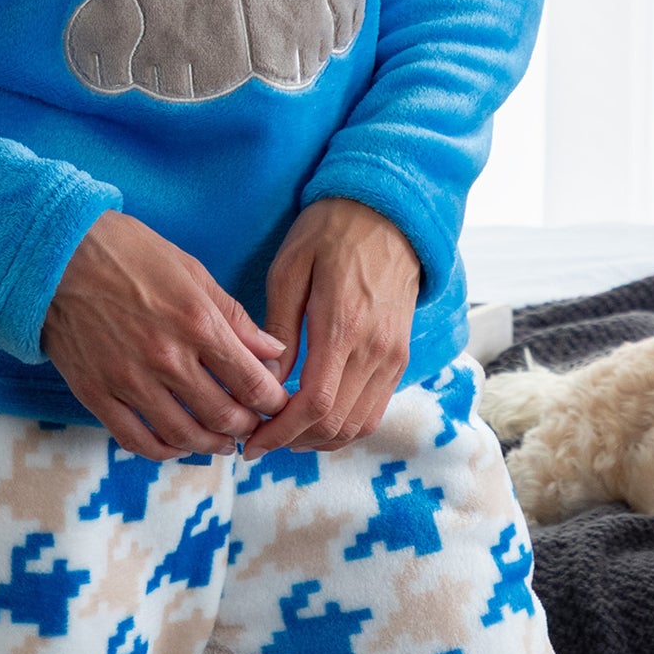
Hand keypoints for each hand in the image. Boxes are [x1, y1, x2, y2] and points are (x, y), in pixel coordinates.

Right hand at [41, 211, 289, 460]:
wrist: (59, 253)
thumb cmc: (130, 252)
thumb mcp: (191, 270)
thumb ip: (234, 316)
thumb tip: (273, 351)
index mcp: (197, 322)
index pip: (251, 381)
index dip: (272, 401)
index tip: (277, 404)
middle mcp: (167, 357)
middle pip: (223, 415)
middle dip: (247, 426)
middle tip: (254, 425)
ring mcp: (130, 380)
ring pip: (184, 435)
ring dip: (212, 444)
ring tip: (223, 441)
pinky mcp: (97, 394)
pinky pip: (137, 440)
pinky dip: (164, 451)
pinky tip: (177, 444)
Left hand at [240, 197, 421, 459]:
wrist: (389, 211)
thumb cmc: (331, 230)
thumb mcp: (291, 266)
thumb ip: (279, 326)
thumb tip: (266, 379)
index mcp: (342, 325)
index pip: (314, 404)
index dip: (281, 433)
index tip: (253, 442)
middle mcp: (374, 349)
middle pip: (336, 425)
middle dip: (294, 442)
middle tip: (261, 438)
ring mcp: (393, 356)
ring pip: (359, 425)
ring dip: (320, 440)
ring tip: (286, 431)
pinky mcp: (401, 356)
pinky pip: (375, 408)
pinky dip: (345, 425)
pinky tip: (317, 416)